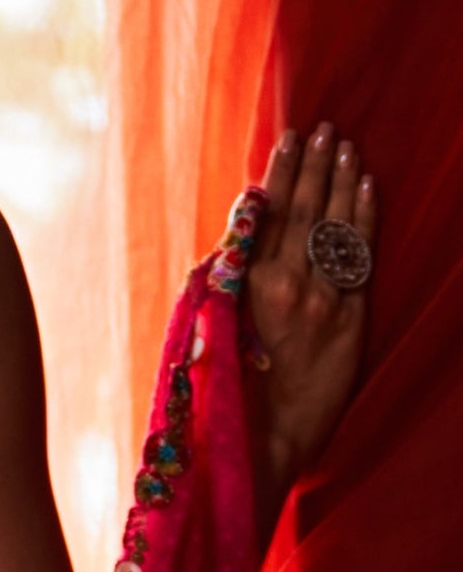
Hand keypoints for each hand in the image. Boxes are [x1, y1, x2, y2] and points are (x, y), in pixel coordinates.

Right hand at [247, 123, 374, 529]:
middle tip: (322, 129)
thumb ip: (220, 282)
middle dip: (313, 165)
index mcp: (241, 287)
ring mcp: (321, 300)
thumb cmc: (224, 394)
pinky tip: (367, 186)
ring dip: (341, 180)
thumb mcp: (204, 333)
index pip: (263, 214)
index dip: (279, 174)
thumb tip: (231, 239)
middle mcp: (282, 286)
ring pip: (334, 224)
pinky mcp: (351, 317)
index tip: (287, 140)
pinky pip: (360, 254)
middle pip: (302, 210)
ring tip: (345, 145)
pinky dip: (364, 216)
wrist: (265, 442)